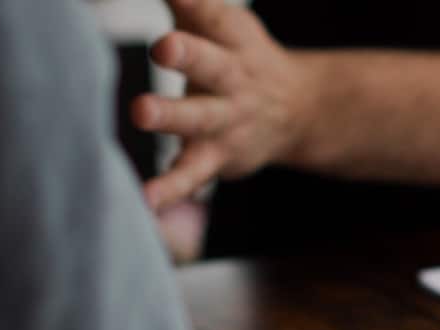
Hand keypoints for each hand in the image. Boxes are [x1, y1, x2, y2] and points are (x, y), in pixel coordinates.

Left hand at [133, 0, 314, 208]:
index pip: (213, 13)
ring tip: (142, 111)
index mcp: (232, 38)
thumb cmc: (236, 54)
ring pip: (200, 118)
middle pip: (212, 62)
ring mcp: (227, 120)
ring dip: (172, 116)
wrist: (297, 112)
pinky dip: (169, 188)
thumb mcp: (216, 18)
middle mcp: (233, 78)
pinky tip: (144, 201)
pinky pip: (192, 174)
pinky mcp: (217, 158)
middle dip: (188, 53)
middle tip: (163, 44)